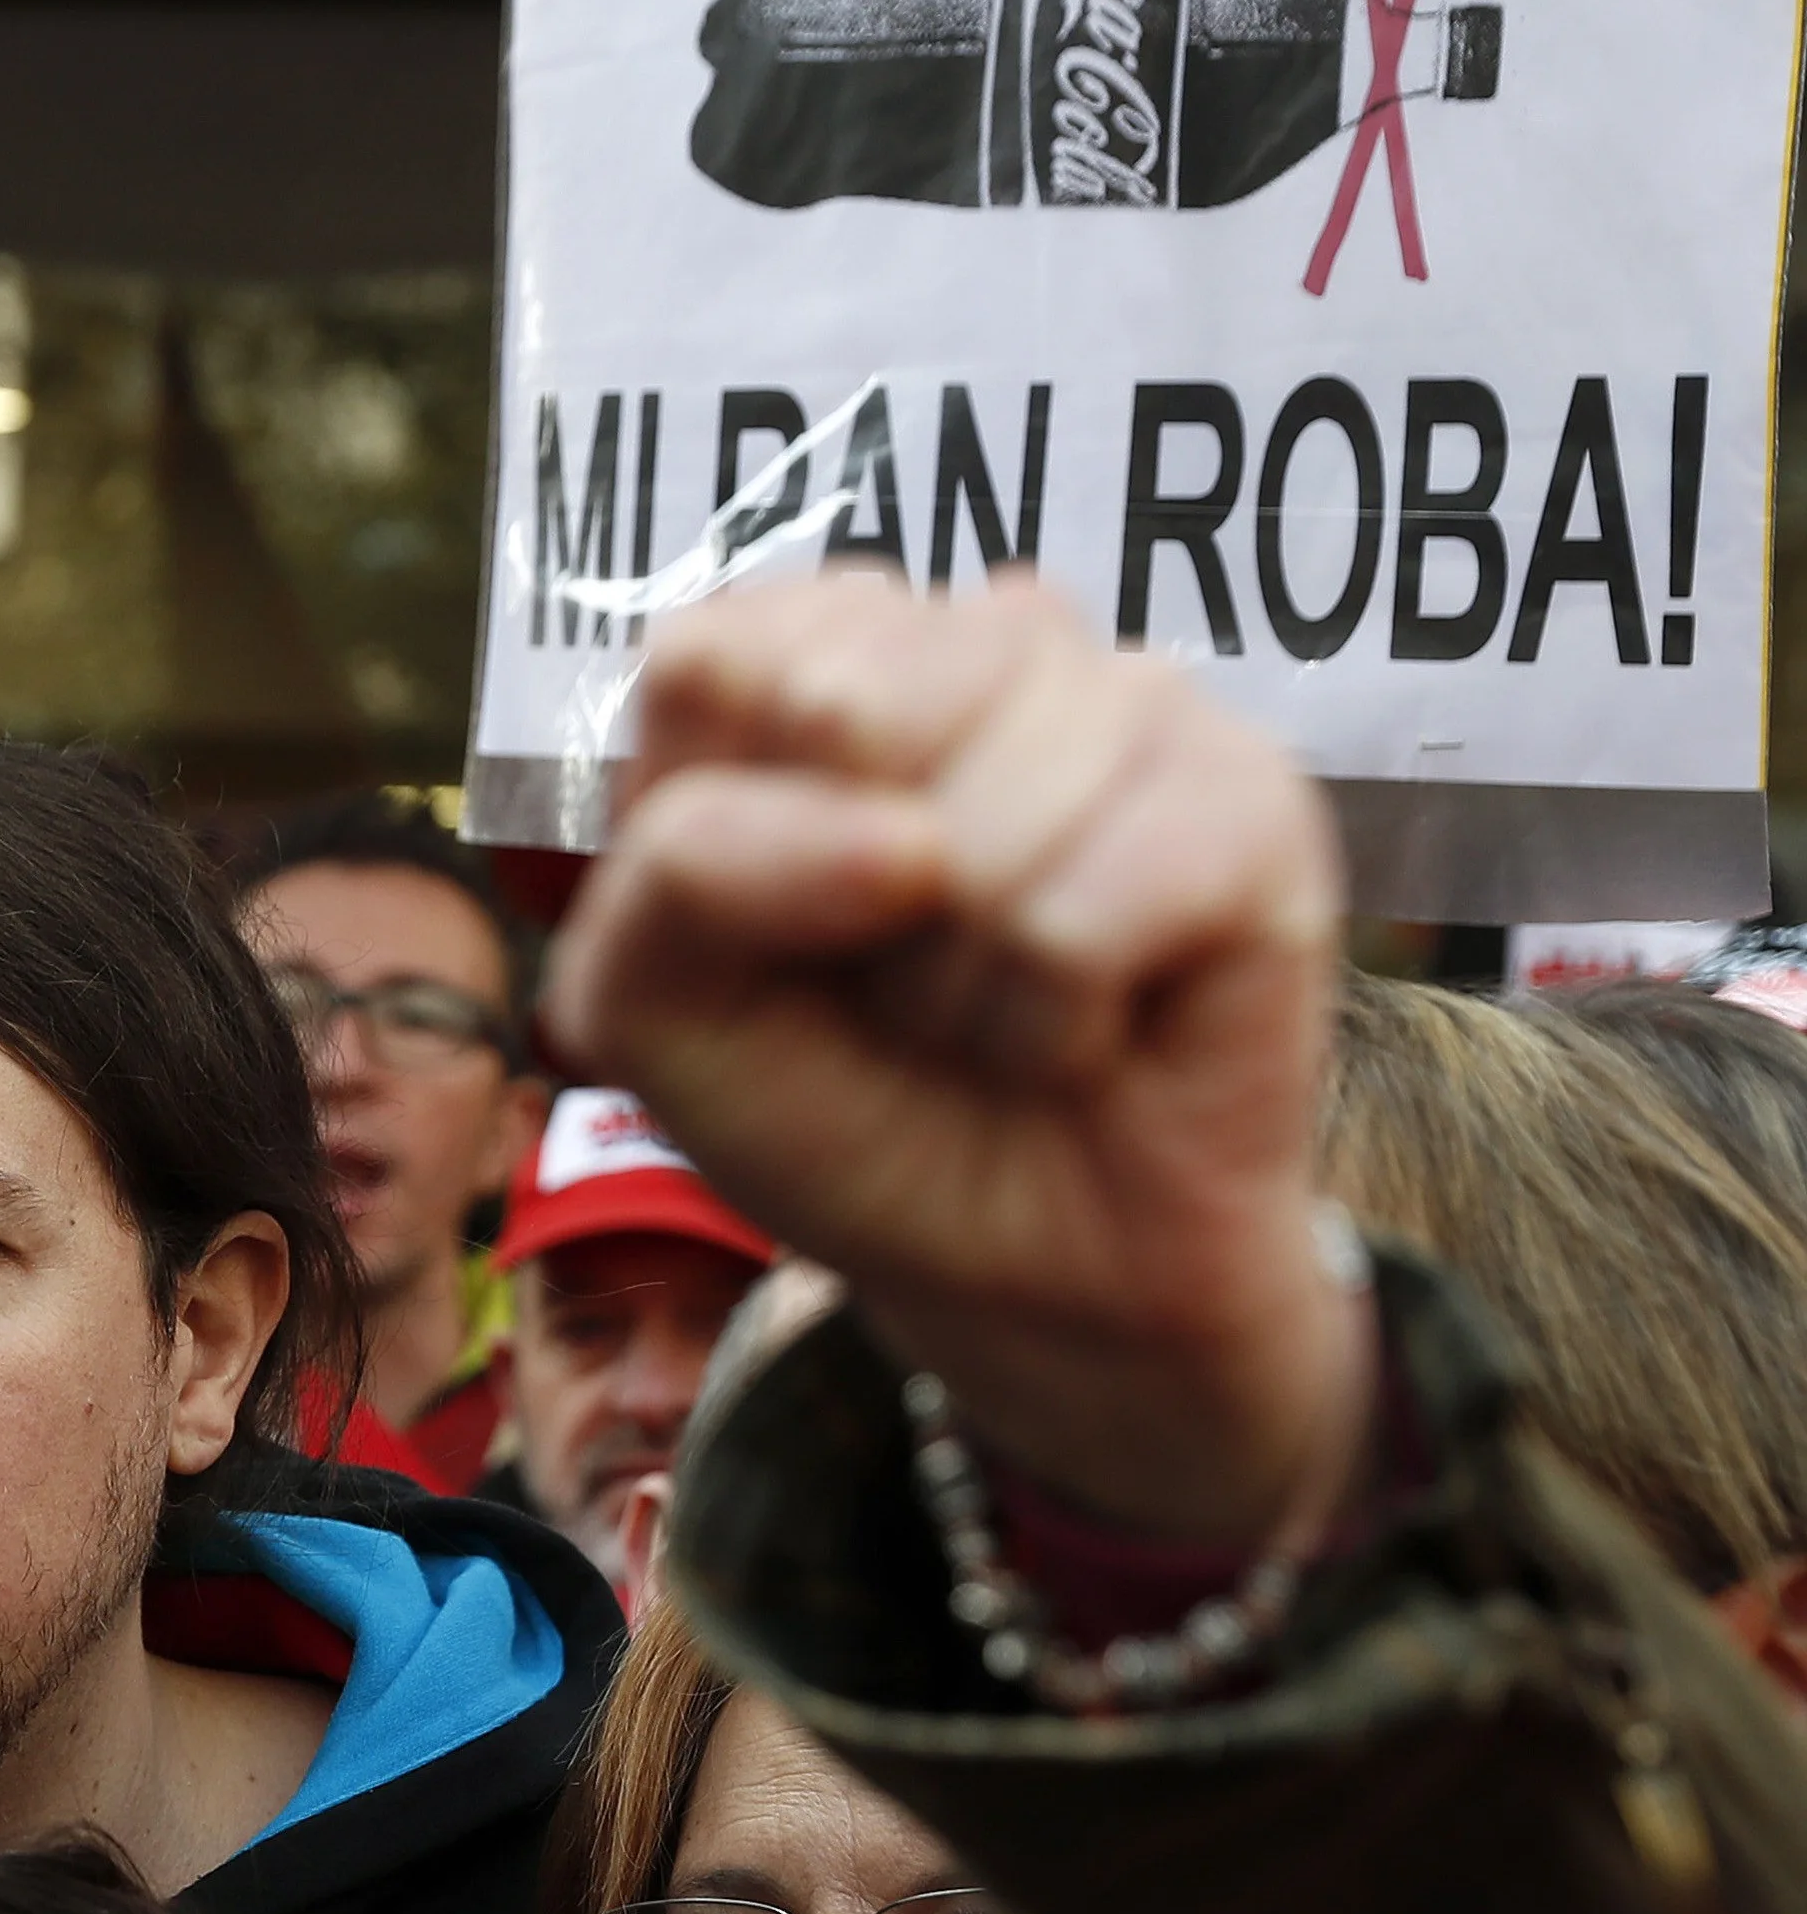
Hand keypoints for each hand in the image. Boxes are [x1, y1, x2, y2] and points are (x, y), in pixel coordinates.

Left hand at [549, 571, 1367, 1548]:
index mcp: (818, 660)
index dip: (718, 821)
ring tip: (999, 1006)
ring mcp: (1130, 702)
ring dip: (952, 983)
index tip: (766, 920)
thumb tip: (907, 841)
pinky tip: (1092, 1027)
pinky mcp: (1254, 798)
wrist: (1019, 1266)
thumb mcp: (659, 1008)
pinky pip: (1084, 917)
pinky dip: (1052, 1024)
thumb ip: (675, 875)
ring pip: (971, 832)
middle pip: (841, 708)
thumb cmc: (842, 1108)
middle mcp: (983, 647)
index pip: (715, 655)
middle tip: (895, 966)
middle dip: (839, 904)